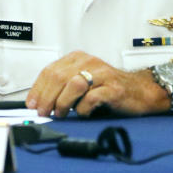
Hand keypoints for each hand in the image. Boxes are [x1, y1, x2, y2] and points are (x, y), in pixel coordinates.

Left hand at [25, 51, 167, 117]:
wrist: (140, 91)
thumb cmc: (108, 88)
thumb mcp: (83, 82)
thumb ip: (64, 87)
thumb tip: (39, 102)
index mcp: (78, 58)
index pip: (50, 70)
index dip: (37, 89)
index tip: (32, 104)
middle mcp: (89, 62)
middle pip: (59, 77)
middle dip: (47, 98)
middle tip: (44, 113)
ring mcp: (102, 74)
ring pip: (74, 85)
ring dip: (63, 103)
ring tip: (61, 114)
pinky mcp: (113, 89)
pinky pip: (91, 98)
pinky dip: (82, 109)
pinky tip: (82, 113)